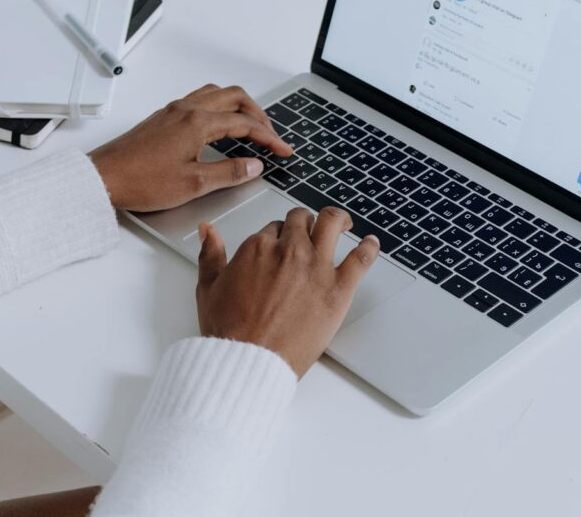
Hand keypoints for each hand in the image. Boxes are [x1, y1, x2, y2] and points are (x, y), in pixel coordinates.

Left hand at [90, 84, 292, 212]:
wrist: (103, 177)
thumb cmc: (140, 181)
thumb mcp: (193, 184)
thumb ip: (228, 173)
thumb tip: (253, 166)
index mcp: (198, 123)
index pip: (245, 123)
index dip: (269, 137)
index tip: (282, 150)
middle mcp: (186, 110)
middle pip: (234, 98)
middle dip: (258, 114)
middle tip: (270, 135)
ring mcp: (172, 111)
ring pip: (215, 94)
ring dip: (237, 106)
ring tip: (248, 126)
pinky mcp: (162, 118)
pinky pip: (198, 101)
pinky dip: (217, 108)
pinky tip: (216, 127)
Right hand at [195, 207, 380, 377]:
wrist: (249, 360)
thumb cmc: (229, 331)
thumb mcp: (208, 287)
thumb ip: (209, 254)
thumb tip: (208, 230)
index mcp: (257, 248)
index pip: (273, 228)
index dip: (277, 236)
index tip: (280, 245)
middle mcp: (288, 251)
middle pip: (301, 221)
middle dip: (303, 224)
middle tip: (309, 230)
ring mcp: (315, 267)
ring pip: (331, 225)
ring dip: (337, 219)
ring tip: (342, 222)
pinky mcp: (338, 289)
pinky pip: (361, 258)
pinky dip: (369, 248)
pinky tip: (372, 244)